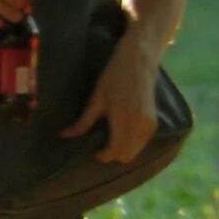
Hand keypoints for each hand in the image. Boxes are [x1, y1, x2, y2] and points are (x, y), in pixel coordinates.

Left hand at [66, 34, 159, 161]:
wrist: (138, 62)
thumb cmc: (113, 77)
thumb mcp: (96, 99)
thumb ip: (83, 122)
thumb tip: (64, 135)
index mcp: (123, 121)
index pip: (114, 151)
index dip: (102, 155)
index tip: (93, 150)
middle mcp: (139, 126)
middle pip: (126, 156)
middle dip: (113, 154)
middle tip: (101, 144)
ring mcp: (149, 124)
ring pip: (136, 151)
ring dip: (123, 150)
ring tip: (111, 137)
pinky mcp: (154, 122)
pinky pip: (143, 142)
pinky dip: (132, 143)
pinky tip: (123, 131)